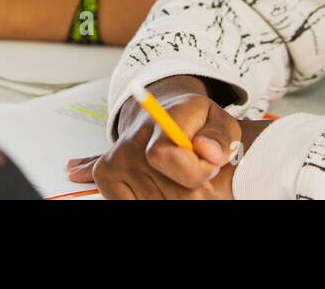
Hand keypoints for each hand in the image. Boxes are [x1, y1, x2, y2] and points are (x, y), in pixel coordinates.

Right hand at [65, 76, 267, 199]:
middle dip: (194, 193)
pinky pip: (132, 206)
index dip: (196, 172)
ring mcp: (116, 158)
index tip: (209, 166)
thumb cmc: (194, 125)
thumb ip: (220, 137)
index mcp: (163, 119)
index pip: (168, 157)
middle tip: (198, 177)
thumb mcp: (220, 122)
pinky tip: (157, 185)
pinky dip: (150, 201)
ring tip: (178, 178)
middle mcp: (133, 138)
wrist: (162, 118)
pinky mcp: (104, 174)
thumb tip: (207, 151)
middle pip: (172, 193)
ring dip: (173, 198)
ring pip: (156, 204)